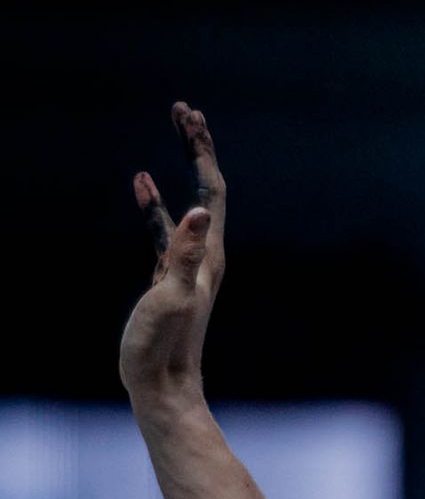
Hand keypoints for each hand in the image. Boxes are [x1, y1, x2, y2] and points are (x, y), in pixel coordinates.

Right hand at [119, 102, 226, 404]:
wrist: (162, 387)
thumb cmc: (163, 346)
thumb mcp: (171, 296)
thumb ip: (182, 255)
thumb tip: (195, 211)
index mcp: (207, 255)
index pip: (210, 190)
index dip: (201, 151)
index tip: (188, 115)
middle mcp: (204, 256)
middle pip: (206, 189)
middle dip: (197, 148)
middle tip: (184, 110)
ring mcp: (186, 266)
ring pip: (186, 203)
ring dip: (180, 166)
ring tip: (173, 129)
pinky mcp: (168, 278)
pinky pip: (164, 229)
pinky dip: (154, 203)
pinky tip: (141, 184)